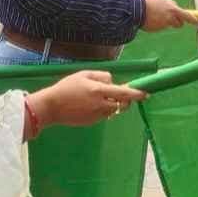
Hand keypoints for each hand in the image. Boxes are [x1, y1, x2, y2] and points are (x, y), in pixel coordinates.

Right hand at [26, 70, 147, 128]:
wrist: (51, 107)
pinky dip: (102, 109)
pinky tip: (88, 104)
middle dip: (125, 99)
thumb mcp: (83, 74)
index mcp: (98, 91)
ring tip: (95, 97)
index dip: (136, 94)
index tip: (146, 94)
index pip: (123, 93)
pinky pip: (103, 115)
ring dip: (112, 104)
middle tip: (120, 93)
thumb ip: (101, 76)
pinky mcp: (92, 122)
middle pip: (121, 104)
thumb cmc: (66, 88)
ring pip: (112, 110)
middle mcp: (100, 104)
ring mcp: (96, 115)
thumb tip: (112, 82)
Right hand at [141, 0, 197, 31]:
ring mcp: (163, 25)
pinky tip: (150, 18)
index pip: (187, 16)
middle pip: (179, 23)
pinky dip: (157, 23)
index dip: (194, 20)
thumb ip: (171, 6)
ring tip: (156, 14)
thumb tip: (178, 10)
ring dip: (166, 22)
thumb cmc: (149, 2)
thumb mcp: (162, 1)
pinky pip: (160, 27)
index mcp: (173, 9)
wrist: (135, 8)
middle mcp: (170, 18)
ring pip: (169, 25)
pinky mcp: (157, 29)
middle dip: (178, 21)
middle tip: (171, 16)